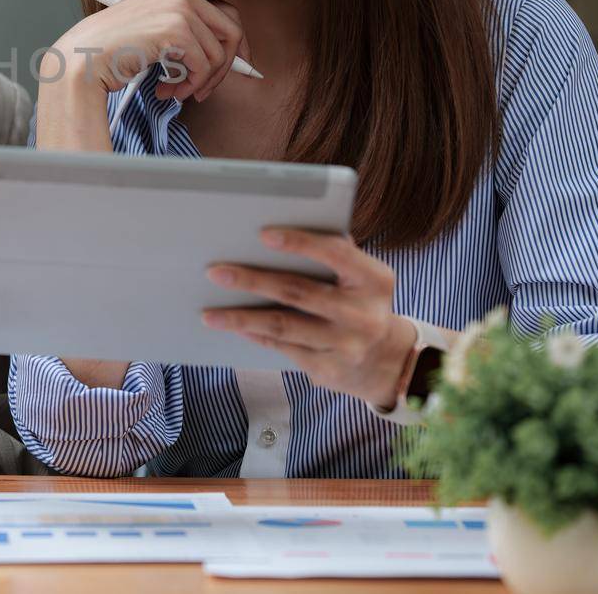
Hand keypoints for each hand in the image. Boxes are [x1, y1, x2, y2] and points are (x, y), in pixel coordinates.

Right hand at [51, 0, 248, 103]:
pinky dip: (191, 85)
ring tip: (177, 91)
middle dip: (225, 65)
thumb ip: (189, 34)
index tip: (229, 67)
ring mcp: (180, 7)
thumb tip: (231, 53)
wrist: (84, 57)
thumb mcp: (156, 32)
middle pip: (231, 28)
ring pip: (219, 52)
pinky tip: (168, 89)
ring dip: (201, 81)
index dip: (233, 44)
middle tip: (205, 87)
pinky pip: (204, 65)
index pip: (224, 12)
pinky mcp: (177, 28)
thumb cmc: (113, 50)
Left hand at [201, 228, 416, 408]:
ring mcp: (346, 346)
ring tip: (209, 313)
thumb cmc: (361, 303)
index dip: (300, 242)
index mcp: (374, 279)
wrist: (388, 362)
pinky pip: (283, 349)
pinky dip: (254, 335)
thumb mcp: (362, 277)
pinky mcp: (328, 371)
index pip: (336, 254)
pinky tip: (233, 326)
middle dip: (253, 281)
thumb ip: (334, 252)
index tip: (262, 234)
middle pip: (299, 292)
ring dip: (241, 318)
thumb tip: (283, 226)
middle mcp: (363, 314)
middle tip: (215, 272)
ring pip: (283, 326)